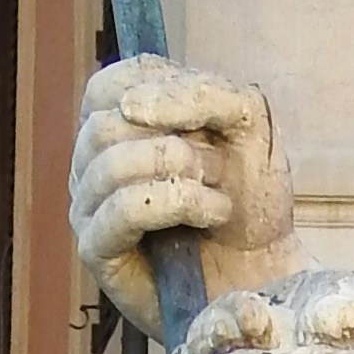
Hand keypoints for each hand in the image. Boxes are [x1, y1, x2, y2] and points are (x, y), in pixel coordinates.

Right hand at [70, 58, 291, 327]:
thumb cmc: (249, 194)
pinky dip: (176, 203)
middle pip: (106, 124)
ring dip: (180, 171)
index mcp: (114, 119)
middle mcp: (90, 160)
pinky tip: (212, 213)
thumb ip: (198, 90)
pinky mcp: (96, 249)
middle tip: (220, 166)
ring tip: (220, 194)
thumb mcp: (240, 119)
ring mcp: (87, 205)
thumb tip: (132, 104)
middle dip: (177, 140)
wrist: (266, 269)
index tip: (208, 121)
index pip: (111, 84)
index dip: (161, 91)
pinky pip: (122, 208)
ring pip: (111, 164)